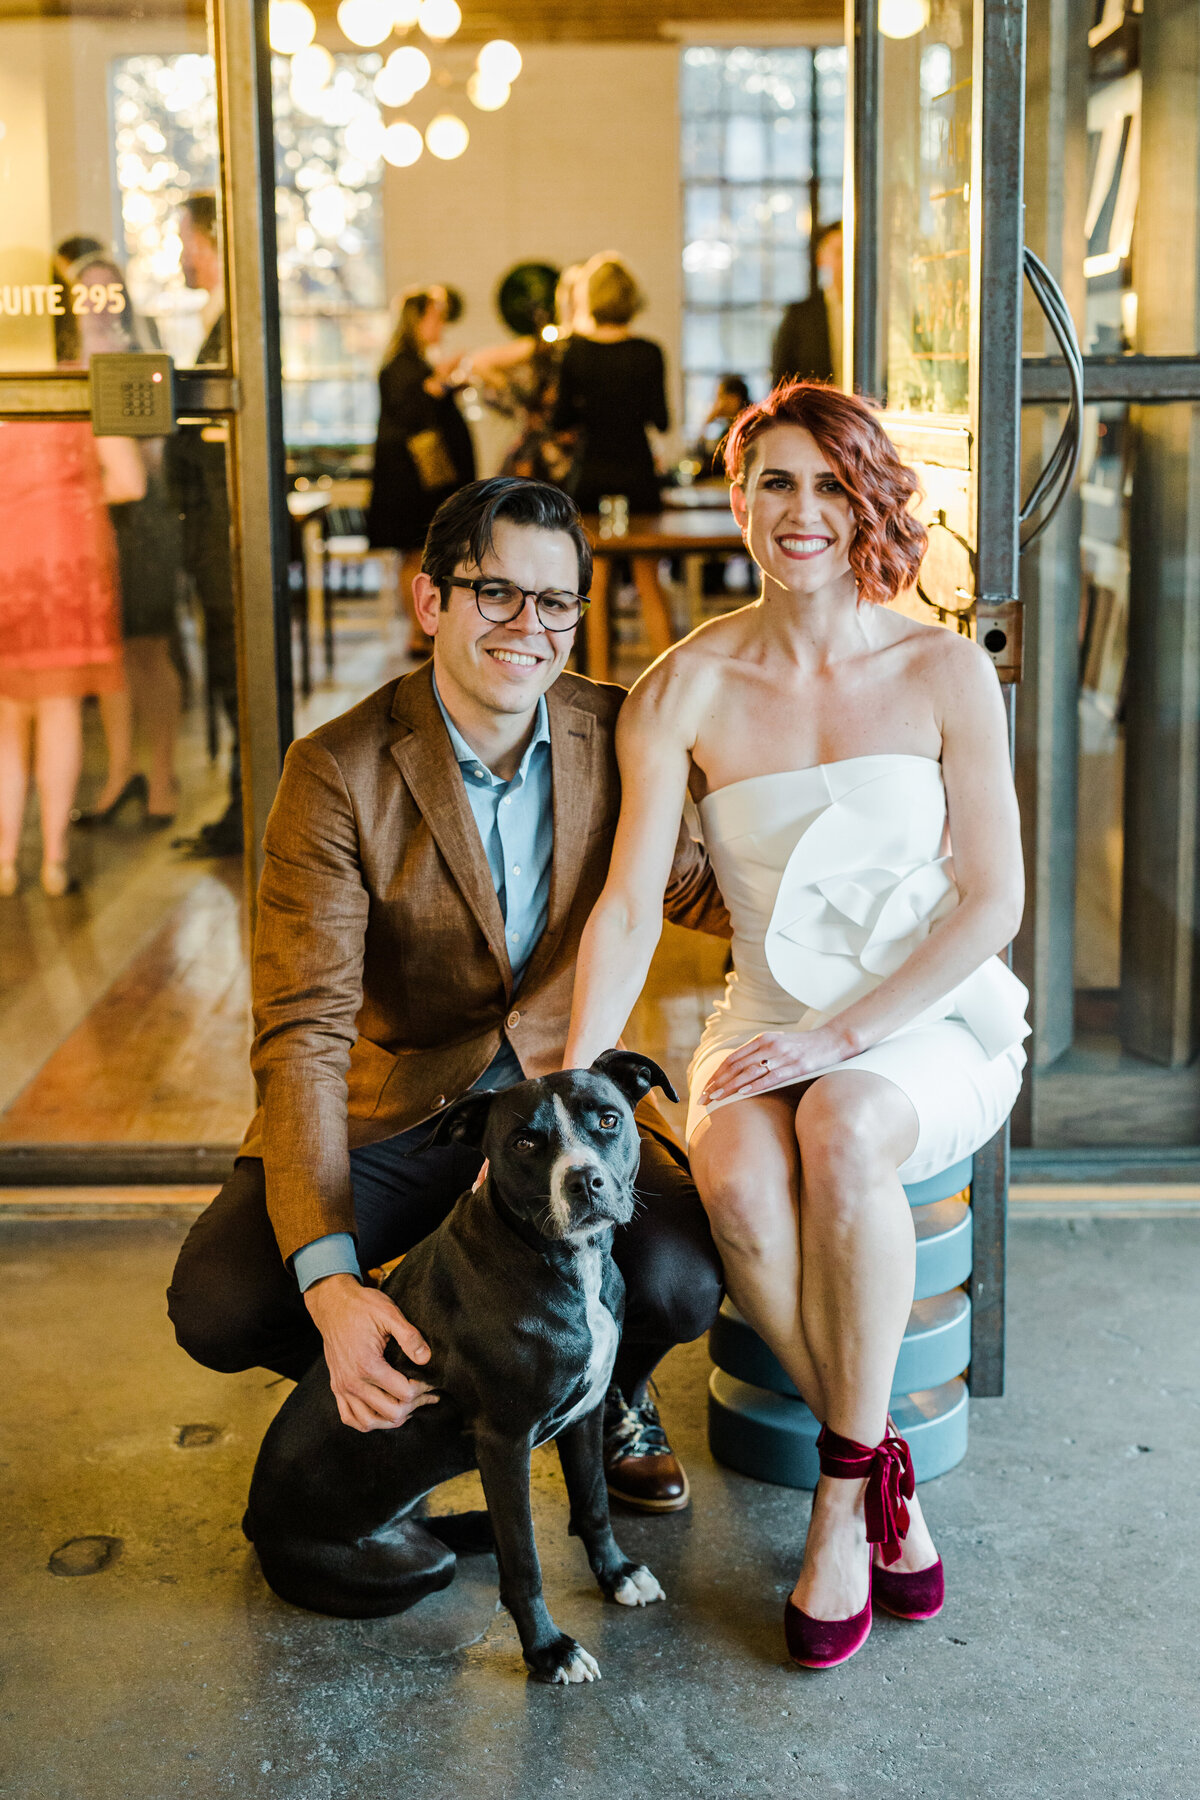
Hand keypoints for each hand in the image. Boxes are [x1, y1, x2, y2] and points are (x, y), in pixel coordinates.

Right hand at [304, 1274, 437, 1432]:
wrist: (332, 1304)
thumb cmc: (362, 1306)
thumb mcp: (389, 1314)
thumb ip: (410, 1337)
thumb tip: (426, 1359)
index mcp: (367, 1365)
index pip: (404, 1393)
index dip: (423, 1389)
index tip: (432, 1381)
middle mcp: (352, 1382)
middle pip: (391, 1413)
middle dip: (414, 1406)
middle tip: (426, 1394)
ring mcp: (342, 1387)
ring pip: (369, 1423)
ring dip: (392, 1419)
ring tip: (409, 1406)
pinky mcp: (336, 1387)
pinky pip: (349, 1418)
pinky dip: (367, 1422)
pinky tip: (382, 1413)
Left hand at [699, 1027, 854, 1104]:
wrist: (831, 1041)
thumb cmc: (803, 1046)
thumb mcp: (777, 1044)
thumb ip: (759, 1054)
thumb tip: (738, 1070)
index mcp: (762, 1040)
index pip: (732, 1059)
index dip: (716, 1074)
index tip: (705, 1088)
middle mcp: (769, 1046)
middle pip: (736, 1066)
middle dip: (717, 1083)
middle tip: (703, 1098)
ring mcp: (782, 1056)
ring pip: (749, 1073)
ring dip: (730, 1087)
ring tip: (716, 1099)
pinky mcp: (795, 1067)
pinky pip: (771, 1078)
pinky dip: (755, 1086)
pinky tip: (742, 1093)